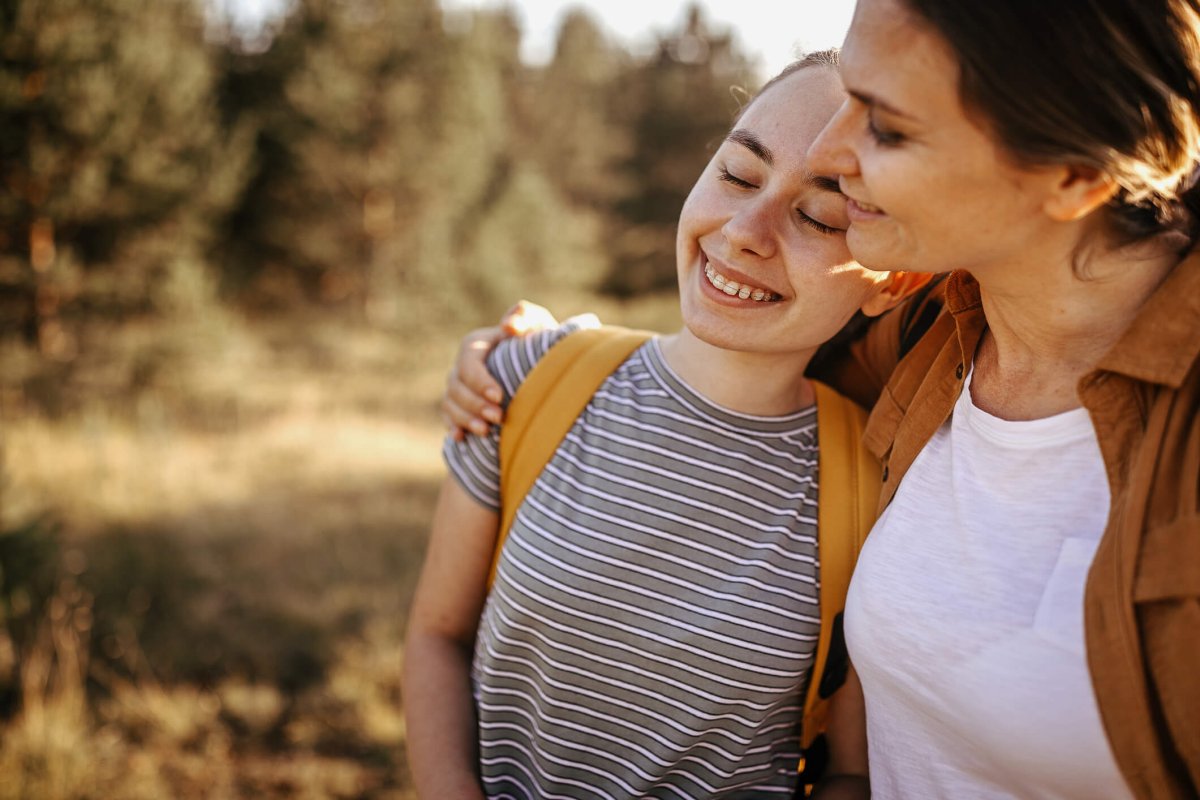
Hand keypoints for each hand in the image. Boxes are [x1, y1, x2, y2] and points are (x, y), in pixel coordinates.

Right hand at [440, 301, 558, 439]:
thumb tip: (509, 326)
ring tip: (486, 432)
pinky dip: (452, 426)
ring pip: (450, 403)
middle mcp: (462, 365)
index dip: (480, 381)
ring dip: (465, 419)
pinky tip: (461, 438)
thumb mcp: (537, 324)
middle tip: (498, 418)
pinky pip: (448, 416)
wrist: (541, 365)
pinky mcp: (460, 404)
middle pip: (456, 386)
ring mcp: (459, 386)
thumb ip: (525, 317)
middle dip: (475, 404)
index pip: (469, 363)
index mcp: (476, 345)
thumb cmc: (539, 341)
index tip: (500, 396)